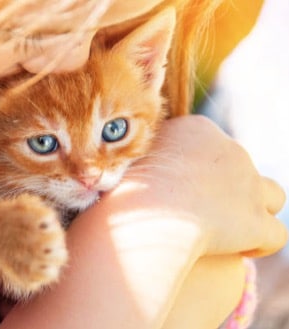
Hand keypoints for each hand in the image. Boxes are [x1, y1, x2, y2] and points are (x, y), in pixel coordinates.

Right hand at [119, 115, 286, 256]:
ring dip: (255, 210)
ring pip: (272, 195)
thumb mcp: (128, 159)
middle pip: (240, 168)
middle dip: (226, 190)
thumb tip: (144, 165)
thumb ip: (146, 156)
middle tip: (198, 213)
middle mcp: (230, 151)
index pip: (213, 147)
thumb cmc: (123, 188)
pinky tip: (240, 252)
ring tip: (232, 230)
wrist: (140, 213)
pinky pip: (275, 234)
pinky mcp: (255, 221)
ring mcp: (247, 185)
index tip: (182, 190)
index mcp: (198, 130)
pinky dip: (260, 244)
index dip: (202, 170)